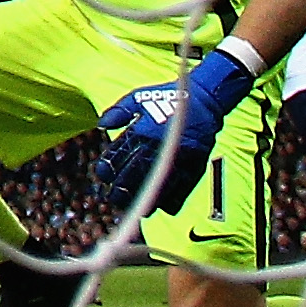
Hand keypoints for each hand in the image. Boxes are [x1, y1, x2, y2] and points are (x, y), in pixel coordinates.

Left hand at [94, 48, 258, 215]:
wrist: (204, 100)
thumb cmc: (169, 98)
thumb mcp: (138, 97)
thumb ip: (119, 111)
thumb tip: (101, 126)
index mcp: (141, 131)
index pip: (118, 157)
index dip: (107, 170)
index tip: (103, 176)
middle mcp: (157, 148)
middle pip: (132, 178)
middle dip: (120, 192)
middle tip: (114, 198)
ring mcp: (176, 161)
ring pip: (154, 190)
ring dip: (143, 202)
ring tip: (135, 208)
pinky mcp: (193, 169)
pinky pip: (179, 193)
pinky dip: (167, 203)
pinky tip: (159, 204)